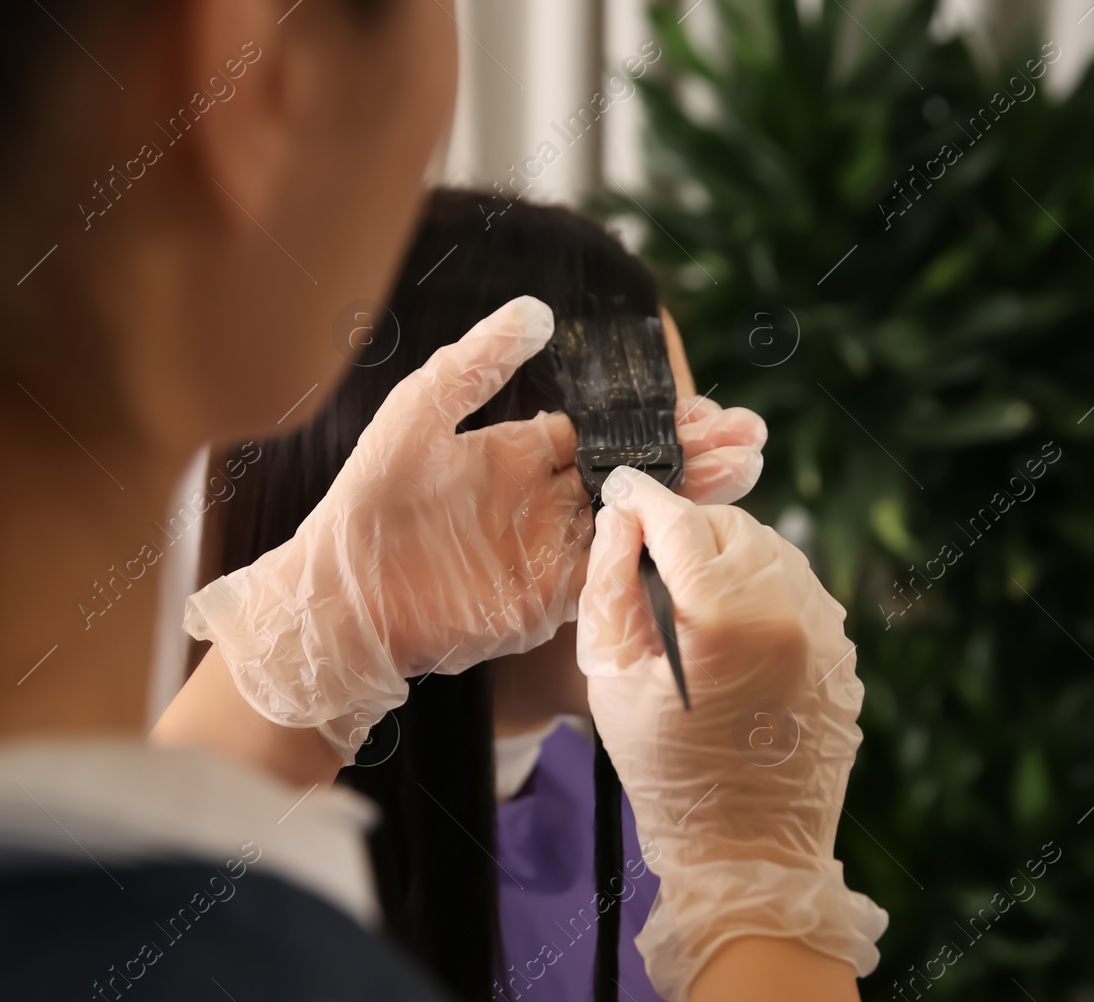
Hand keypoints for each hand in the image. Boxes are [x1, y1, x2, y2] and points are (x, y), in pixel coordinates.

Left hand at [183, 298, 769, 759]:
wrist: (341, 595)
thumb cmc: (368, 499)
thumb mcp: (420, 412)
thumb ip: (479, 362)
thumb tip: (541, 309)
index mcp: (519, 454)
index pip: (605, 433)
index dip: (656, 421)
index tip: (707, 409)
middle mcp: (543, 501)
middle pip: (634, 474)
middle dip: (695, 456)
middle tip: (752, 439)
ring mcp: (548, 552)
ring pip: (635, 520)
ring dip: (690, 499)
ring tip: (748, 472)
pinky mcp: (546, 600)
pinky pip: (611, 573)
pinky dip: (652, 552)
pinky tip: (696, 532)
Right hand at [577, 466, 886, 1001]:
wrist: (749, 852)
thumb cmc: (666, 772)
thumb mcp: (613, 679)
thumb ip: (608, 586)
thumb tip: (618, 520)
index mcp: (724, 614)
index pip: (676, 519)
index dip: (640, 498)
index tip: (620, 489)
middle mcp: (788, 608)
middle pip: (728, 523)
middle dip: (686, 530)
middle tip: (650, 561)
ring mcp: (826, 630)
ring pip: (770, 548)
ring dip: (726, 556)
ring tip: (691, 598)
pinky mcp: (843, 652)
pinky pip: (798, 588)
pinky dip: (761, 589)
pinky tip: (731, 630)